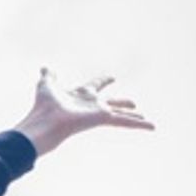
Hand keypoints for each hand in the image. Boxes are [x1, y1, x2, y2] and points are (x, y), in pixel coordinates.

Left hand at [12, 68, 154, 157]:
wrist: (45, 120)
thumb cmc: (43, 106)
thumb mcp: (46, 85)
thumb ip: (48, 77)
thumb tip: (45, 68)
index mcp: (81, 95)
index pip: (95, 86)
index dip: (103, 81)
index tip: (111, 77)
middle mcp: (92, 105)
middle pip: (112, 102)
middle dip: (123, 102)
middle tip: (134, 103)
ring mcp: (99, 113)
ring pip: (122, 115)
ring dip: (136, 118)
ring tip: (149, 122)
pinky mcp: (104, 118)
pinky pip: (125, 122)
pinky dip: (139, 125)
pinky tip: (152, 126)